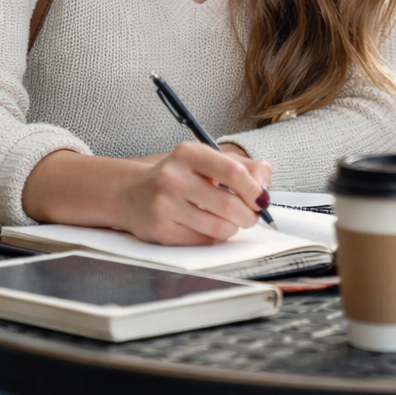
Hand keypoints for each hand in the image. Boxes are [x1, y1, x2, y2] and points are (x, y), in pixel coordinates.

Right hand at [23, 143, 271, 245]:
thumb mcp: (208, 161)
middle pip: (228, 204)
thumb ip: (244, 167)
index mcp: (189, 153)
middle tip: (252, 217)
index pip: (233, 172)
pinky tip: (211, 228)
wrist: (130, 194)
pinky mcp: (160, 230)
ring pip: (217, 227)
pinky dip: (215, 238)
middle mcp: (173, 177)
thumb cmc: (180, 176)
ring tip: (233, 222)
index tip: (263, 200)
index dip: (254, 190)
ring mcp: (163, 205)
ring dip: (234, 228)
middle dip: (249, 215)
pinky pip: (202, 241)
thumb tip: (265, 187)